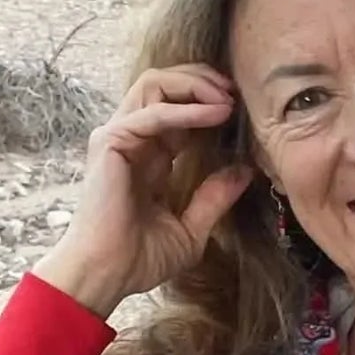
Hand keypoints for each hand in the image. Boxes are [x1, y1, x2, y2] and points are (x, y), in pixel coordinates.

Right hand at [33, 63, 253, 316]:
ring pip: (154, 83)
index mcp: (149, 155)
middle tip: (236, 91)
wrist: (109, 274)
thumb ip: (215, 196)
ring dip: (195, 85)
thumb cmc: (140, 259)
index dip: (208, 101)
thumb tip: (245, 171)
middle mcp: (132, 139)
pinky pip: (154, 112)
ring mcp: (119, 136)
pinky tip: (215, 114)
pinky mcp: (112, 140)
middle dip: (202, 80)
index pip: (177, 108)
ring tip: (227, 98)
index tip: (240, 108)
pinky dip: (187, 109)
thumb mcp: (192, 228)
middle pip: (163, 84)